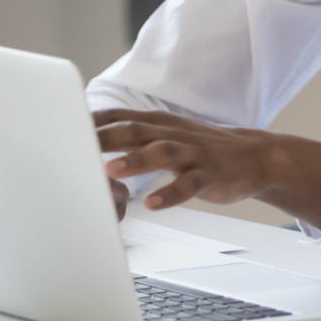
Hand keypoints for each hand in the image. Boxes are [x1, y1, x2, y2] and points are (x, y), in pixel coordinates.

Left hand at [93, 109, 320, 230]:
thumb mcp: (169, 134)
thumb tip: (91, 138)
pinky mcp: (209, 176)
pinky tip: (153, 204)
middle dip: (105, 138)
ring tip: (112, 171)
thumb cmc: (204, 149)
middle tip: (76, 145)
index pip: (122, 117)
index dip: (94, 120)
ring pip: (162, 153)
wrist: (257, 157)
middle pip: (136, 132)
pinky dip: (170, 194)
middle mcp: (175, 135)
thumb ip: (135, 135)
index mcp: (161, 125)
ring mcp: (194, 155)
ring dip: (136, 160)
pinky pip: (189, 185)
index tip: (62, 126)